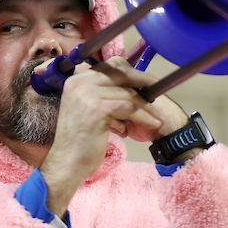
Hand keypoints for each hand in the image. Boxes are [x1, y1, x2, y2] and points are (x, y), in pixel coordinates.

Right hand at [37, 57, 167, 215]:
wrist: (67, 162)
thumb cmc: (80, 140)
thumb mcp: (87, 109)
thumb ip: (101, 93)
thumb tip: (130, 83)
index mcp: (75, 80)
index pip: (110, 65)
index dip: (131, 72)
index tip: (146, 82)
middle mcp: (79, 82)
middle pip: (121, 74)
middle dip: (144, 82)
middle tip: (159, 92)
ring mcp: (86, 94)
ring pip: (128, 93)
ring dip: (147, 107)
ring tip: (158, 118)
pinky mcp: (97, 109)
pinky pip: (130, 108)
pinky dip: (144, 116)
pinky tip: (152, 124)